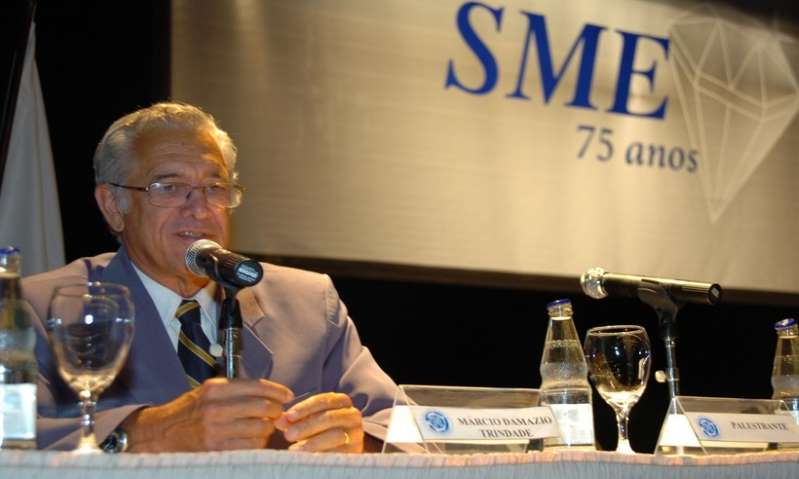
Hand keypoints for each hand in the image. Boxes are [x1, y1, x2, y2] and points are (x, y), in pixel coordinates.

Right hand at [121, 378, 293, 451]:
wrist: (161, 434)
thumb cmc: (189, 411)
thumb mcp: (208, 391)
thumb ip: (236, 390)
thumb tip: (271, 393)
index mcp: (216, 388)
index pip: (257, 386)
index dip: (277, 391)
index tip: (287, 395)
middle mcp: (216, 407)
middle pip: (263, 407)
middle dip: (276, 411)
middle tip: (277, 413)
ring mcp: (216, 430)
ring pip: (260, 428)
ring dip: (268, 429)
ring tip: (264, 428)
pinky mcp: (216, 449)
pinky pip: (251, 447)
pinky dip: (258, 444)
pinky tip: (255, 441)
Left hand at [274, 392, 363, 452]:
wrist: (340, 449)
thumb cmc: (320, 430)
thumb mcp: (307, 421)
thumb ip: (293, 419)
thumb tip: (278, 421)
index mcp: (342, 401)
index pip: (323, 400)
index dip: (305, 408)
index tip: (289, 416)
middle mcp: (352, 415)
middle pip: (329, 417)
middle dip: (306, 426)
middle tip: (288, 435)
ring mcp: (355, 433)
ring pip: (335, 435)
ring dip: (312, 442)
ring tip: (294, 449)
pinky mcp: (355, 451)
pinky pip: (339, 452)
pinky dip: (320, 454)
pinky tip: (306, 457)